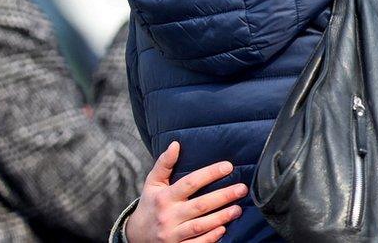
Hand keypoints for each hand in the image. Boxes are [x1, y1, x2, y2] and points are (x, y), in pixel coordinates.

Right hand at [126, 141, 246, 242]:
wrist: (136, 236)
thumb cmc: (150, 205)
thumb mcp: (152, 183)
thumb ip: (164, 164)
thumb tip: (175, 144)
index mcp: (164, 197)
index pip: (190, 183)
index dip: (210, 174)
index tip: (228, 166)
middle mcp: (169, 216)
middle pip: (200, 205)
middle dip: (223, 196)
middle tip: (242, 189)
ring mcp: (173, 234)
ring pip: (200, 226)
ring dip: (221, 217)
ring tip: (238, 209)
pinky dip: (210, 237)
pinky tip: (224, 229)